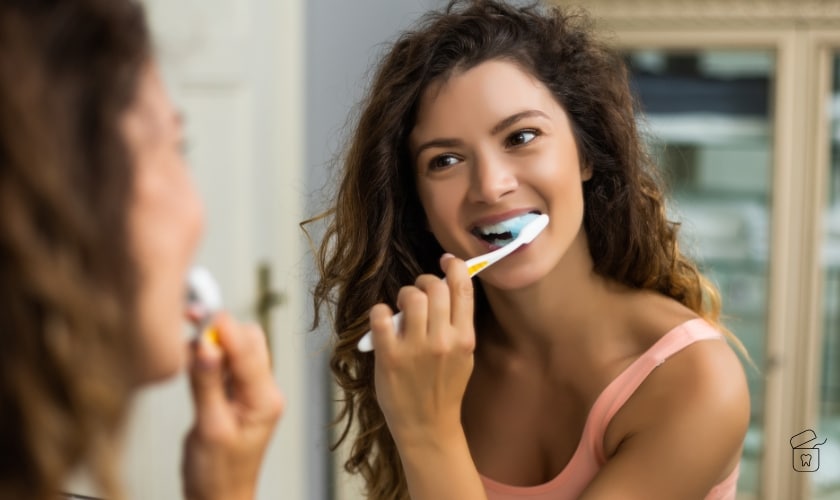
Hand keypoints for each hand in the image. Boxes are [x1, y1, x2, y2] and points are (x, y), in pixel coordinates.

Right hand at [182, 313, 283, 499]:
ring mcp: (251, 392)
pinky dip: (207, 358)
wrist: (218, 498)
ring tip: (186, 346)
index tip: (199, 313)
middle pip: (248, 341)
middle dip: (219, 329)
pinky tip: (190, 361)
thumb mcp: (209, 428)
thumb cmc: (217, 474)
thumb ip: (207, 384)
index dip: (223, 327)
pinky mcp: (236, 395)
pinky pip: (224, 365)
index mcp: (265, 398)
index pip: (249, 349)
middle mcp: (263, 390)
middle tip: (189, 321)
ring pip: (235, 349)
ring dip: (211, 342)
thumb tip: (205, 345)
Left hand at [370, 254, 474, 446]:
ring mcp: (415, 348)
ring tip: (401, 308)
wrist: (427, 425)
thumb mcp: (464, 355)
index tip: (445, 261)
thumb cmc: (444, 387)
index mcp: (464, 338)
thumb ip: (457, 323)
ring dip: (403, 295)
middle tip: (418, 294)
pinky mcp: (390, 357)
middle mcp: (442, 340)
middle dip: (424, 283)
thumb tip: (447, 285)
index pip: (462, 287)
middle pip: (435, 286)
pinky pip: (380, 316)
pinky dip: (379, 312)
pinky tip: (383, 320)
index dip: (454, 266)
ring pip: (410, 296)